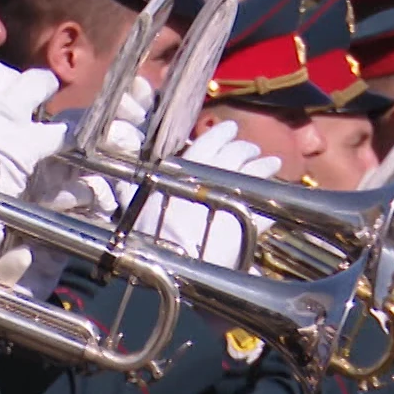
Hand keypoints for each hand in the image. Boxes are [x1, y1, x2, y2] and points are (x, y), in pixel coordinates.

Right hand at [130, 121, 276, 266]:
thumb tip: (117, 177)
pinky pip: (266, 198)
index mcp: (185, 170)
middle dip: (246, 147)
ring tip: (272, 162)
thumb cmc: (153, 237)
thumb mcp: (136, 208)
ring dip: (265, 164)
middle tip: (250, 147)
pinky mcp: (251, 218)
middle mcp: (212, 176)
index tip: (230, 128)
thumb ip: (129, 190)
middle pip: (236, 153)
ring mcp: (234, 195)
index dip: (221, 133)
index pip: (208, 142)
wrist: (179, 265)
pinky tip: (276, 188)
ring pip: (256, 171)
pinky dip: (273, 191)